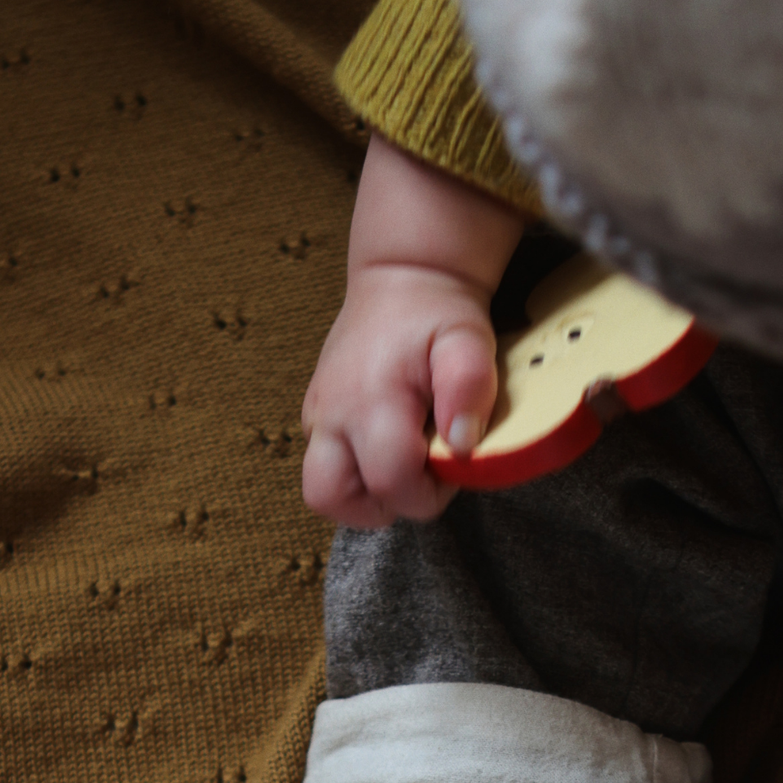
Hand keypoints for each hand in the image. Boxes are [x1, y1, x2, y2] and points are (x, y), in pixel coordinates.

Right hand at [299, 261, 496, 526]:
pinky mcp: (314, 418)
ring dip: (364, 495)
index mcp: (370, 401)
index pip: (391, 484)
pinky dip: (356, 474)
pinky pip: (324, 468)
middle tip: (419, 475)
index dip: (428, 493)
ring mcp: (316, 418)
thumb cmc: (437, 312)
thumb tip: (461, 446)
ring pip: (322, 491)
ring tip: (403, 464)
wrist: (400, 277)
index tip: (451, 463)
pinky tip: (389, 444)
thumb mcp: (468, 339)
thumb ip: (468, 387)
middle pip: (332, 500)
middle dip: (382, 505)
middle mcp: (331, 415)